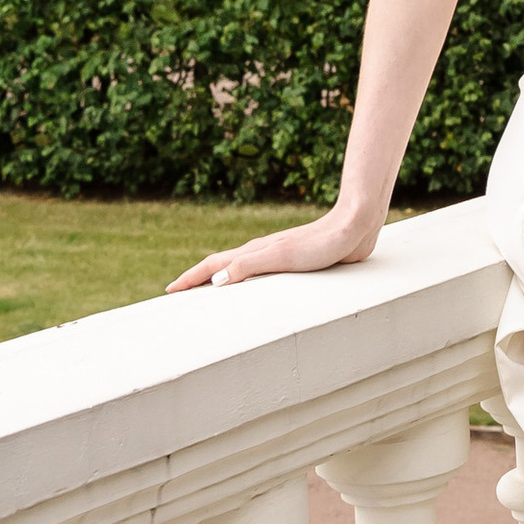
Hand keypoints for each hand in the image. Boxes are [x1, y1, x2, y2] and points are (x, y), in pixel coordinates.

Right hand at [168, 210, 380, 292]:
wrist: (353, 228)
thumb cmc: (320, 244)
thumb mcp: (280, 257)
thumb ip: (247, 266)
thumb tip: (214, 281)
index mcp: (253, 252)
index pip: (213, 266)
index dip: (190, 278)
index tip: (170, 290)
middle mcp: (261, 253)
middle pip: (221, 266)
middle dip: (198, 280)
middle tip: (180, 294)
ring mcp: (277, 257)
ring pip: (239, 270)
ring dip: (220, 280)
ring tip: (208, 295)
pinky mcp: (295, 263)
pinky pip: (260, 275)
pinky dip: (245, 283)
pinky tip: (253, 290)